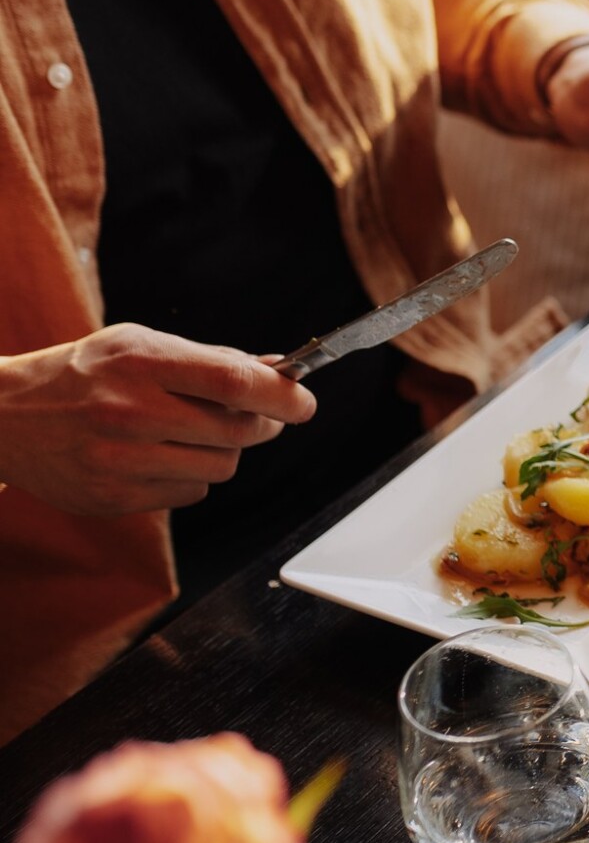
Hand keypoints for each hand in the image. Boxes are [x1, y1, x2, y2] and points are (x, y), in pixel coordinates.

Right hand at [0, 324, 316, 516]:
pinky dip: (191, 476)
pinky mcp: (114, 497)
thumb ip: (209, 360)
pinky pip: (191, 493)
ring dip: (225, 452)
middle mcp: (129, 411)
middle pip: (238, 432)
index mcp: (139, 362)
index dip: (283, 395)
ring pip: (221, 468)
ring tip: (194, 433)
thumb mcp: (138, 345)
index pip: (235, 382)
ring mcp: (119, 459)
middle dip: (263, 425)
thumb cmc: (82, 373)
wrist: (4, 415)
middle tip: (257, 417)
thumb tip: (278, 372)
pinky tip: (161, 456)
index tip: (304, 402)